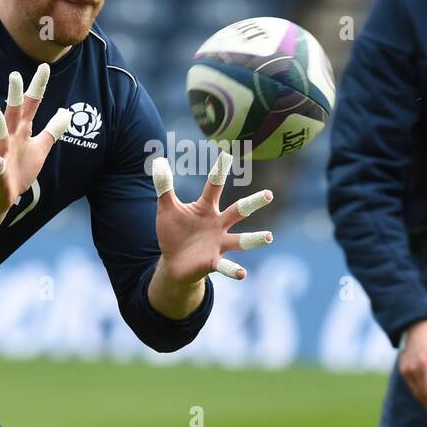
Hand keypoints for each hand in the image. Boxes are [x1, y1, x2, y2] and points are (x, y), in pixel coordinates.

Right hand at [0, 65, 70, 219]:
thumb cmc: (19, 169)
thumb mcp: (40, 147)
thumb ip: (52, 130)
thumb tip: (66, 112)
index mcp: (22, 131)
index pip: (31, 105)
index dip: (38, 87)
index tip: (45, 67)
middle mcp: (10, 139)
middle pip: (13, 114)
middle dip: (14, 96)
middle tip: (15, 75)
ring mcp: (1, 155)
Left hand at [151, 149, 273, 283]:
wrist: (173, 263)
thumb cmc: (174, 233)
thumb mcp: (167, 209)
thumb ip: (164, 187)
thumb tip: (158, 161)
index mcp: (206, 208)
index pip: (214, 186)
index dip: (220, 170)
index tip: (228, 154)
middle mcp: (217, 224)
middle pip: (237, 211)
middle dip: (252, 203)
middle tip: (269, 194)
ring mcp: (218, 244)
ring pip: (240, 241)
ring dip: (254, 239)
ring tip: (269, 237)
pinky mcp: (212, 262)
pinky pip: (225, 266)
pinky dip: (233, 270)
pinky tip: (242, 273)